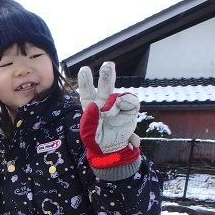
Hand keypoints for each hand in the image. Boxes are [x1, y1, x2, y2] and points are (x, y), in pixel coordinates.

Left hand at [78, 62, 140, 179]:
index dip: (85, 81)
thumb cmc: (98, 142)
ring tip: (108, 114)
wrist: (113, 150)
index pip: (87, 93)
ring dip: (114, 104)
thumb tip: (96, 105)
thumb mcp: (89, 134)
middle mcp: (104, 104)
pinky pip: (131, 100)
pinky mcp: (130, 109)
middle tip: (108, 64)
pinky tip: (122, 110)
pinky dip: (127, 103)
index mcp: (91, 109)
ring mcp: (118, 105)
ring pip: (118, 95)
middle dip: (107, 75)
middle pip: (105, 86)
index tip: (84, 69)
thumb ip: (89, 120)